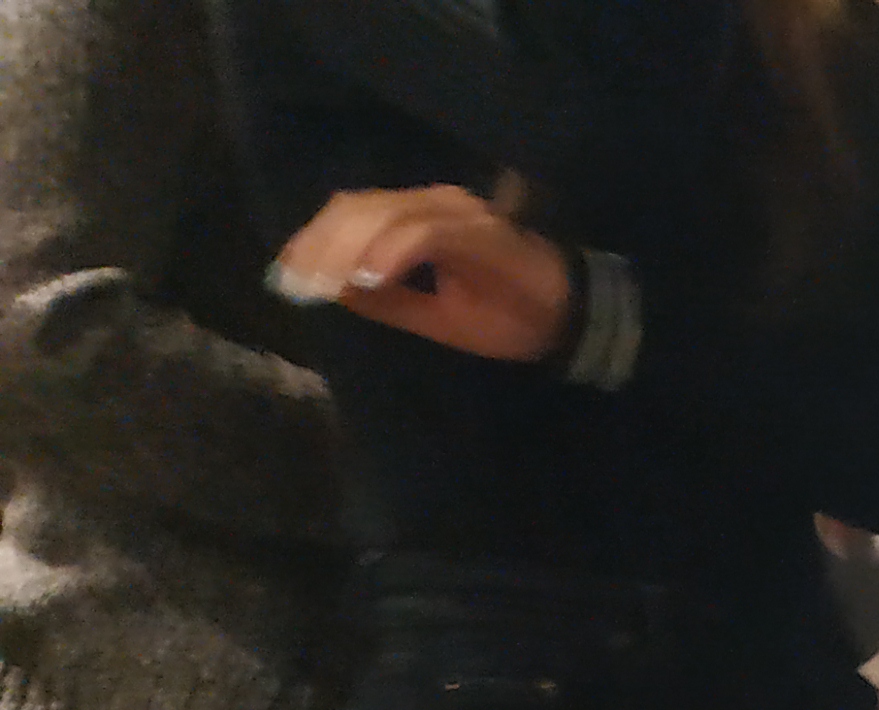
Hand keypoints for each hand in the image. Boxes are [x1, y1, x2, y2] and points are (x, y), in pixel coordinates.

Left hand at [272, 185, 572, 362]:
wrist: (576, 321)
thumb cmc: (510, 318)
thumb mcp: (434, 316)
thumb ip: (386, 299)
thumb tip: (334, 289)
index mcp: (422, 217)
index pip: (354, 212)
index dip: (314, 241)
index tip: (286, 277)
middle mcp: (436, 203)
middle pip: (359, 207)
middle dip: (319, 246)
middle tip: (294, 285)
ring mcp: (459, 214)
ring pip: (384, 213)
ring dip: (346, 250)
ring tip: (322, 284)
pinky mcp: (481, 232)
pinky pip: (423, 234)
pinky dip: (389, 253)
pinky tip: (366, 278)